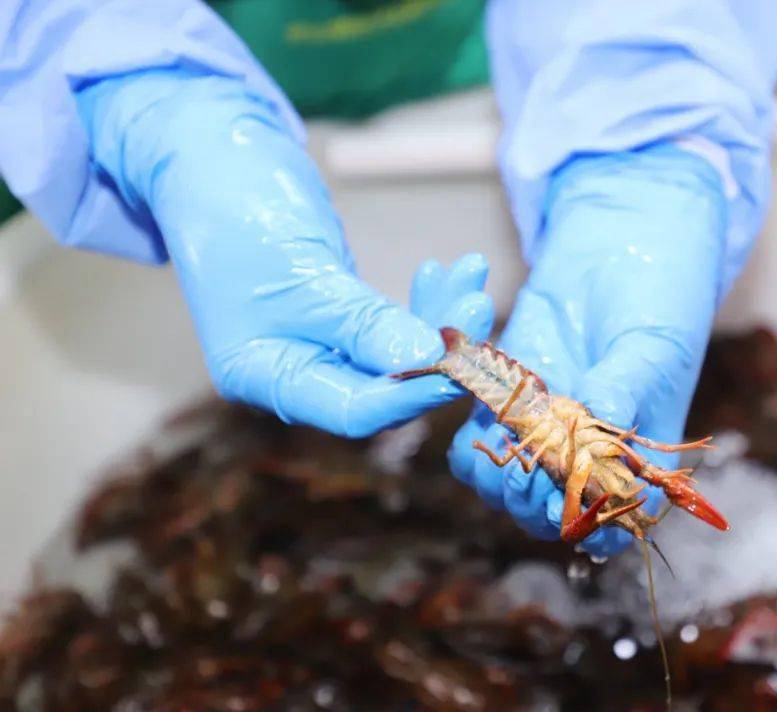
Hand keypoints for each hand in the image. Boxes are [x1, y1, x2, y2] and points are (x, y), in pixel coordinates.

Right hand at [77, 70, 492, 435]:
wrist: (214, 153)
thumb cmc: (236, 211)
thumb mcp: (301, 273)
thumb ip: (362, 323)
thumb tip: (429, 362)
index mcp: (265, 377)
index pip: (354, 411)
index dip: (413, 393)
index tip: (463, 363)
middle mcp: (294, 370)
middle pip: (385, 384)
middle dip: (439, 349)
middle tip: (480, 306)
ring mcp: (318, 342)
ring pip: (397, 351)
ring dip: (441, 318)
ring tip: (473, 273)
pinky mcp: (340, 313)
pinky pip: (393, 322)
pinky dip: (424, 301)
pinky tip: (446, 271)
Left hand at [450, 144, 728, 555]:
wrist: (621, 251)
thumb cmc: (659, 303)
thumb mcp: (651, 349)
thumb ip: (623, 390)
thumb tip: (599, 424)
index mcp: (633, 464)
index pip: (610, 522)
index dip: (584, 523)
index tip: (558, 504)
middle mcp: (583, 459)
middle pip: (543, 510)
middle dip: (525, 496)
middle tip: (518, 461)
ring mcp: (540, 433)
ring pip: (501, 482)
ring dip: (492, 468)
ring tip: (497, 427)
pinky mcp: (503, 401)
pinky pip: (473, 437)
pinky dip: (466, 427)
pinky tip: (472, 392)